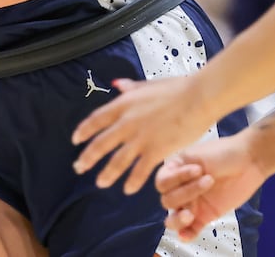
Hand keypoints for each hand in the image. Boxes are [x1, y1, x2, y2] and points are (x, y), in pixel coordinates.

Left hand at [72, 75, 216, 194]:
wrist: (197, 97)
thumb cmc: (177, 88)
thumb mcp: (148, 85)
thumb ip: (131, 87)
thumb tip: (117, 84)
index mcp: (124, 104)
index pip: (96, 120)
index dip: (84, 131)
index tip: (76, 140)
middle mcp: (127, 122)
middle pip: (101, 143)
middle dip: (88, 157)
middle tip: (79, 167)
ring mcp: (140, 138)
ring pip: (117, 161)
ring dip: (107, 173)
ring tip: (100, 182)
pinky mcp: (156, 150)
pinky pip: (140, 170)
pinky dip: (132, 181)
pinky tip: (128, 189)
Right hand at [156, 133, 265, 242]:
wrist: (248, 161)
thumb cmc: (224, 152)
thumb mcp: (198, 154)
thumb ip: (183, 169)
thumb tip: (178, 185)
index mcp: (175, 171)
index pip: (162, 182)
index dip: (177, 178)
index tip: (198, 169)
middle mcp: (181, 189)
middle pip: (167, 200)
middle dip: (186, 192)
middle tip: (209, 181)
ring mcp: (192, 204)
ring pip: (173, 219)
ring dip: (178, 219)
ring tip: (190, 215)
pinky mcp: (205, 216)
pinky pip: (190, 230)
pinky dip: (186, 235)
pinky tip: (186, 235)